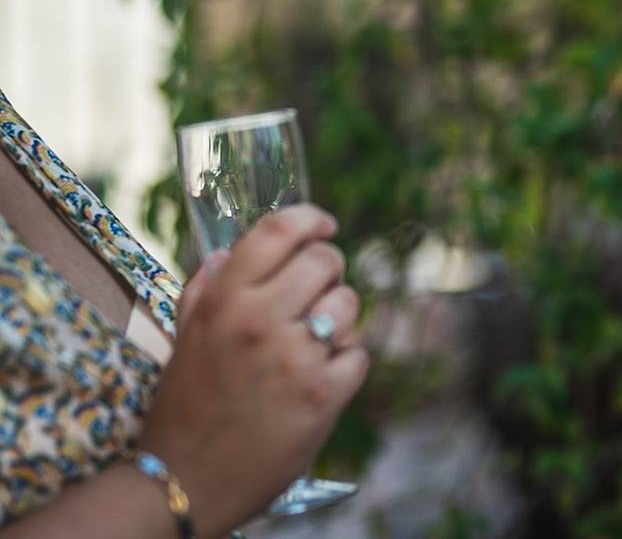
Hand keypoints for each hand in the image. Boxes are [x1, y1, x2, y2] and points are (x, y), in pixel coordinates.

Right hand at [138, 205, 369, 534]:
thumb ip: (205, 294)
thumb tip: (226, 252)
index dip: (309, 219)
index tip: (323, 225)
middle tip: (315, 296)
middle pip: (325, 261)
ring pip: (349, 305)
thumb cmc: (183, 411)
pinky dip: (345, 366)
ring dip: (338, 321)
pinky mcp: (324, 394)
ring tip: (312, 345)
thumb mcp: (183, 343)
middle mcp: (259, 320)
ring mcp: (295, 357)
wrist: (186, 483)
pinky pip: (359, 354)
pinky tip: (317, 382)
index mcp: (222, 301)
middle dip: (327, 274)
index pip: (277, 231)